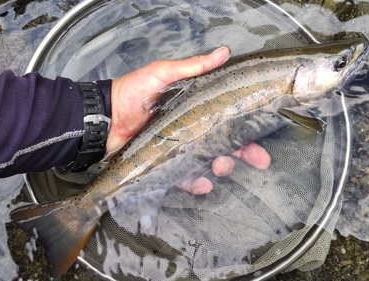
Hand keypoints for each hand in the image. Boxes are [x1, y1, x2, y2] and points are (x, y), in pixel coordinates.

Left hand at [109, 46, 270, 194]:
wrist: (105, 117)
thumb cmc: (133, 92)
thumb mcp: (163, 74)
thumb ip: (192, 67)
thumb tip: (223, 52)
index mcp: (196, 109)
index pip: (228, 119)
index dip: (248, 128)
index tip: (263, 135)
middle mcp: (193, 130)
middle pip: (227, 144)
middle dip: (246, 153)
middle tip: (260, 159)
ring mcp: (181, 149)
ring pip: (211, 163)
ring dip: (223, 167)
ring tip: (222, 166)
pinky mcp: (167, 166)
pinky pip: (187, 178)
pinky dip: (198, 184)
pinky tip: (204, 183)